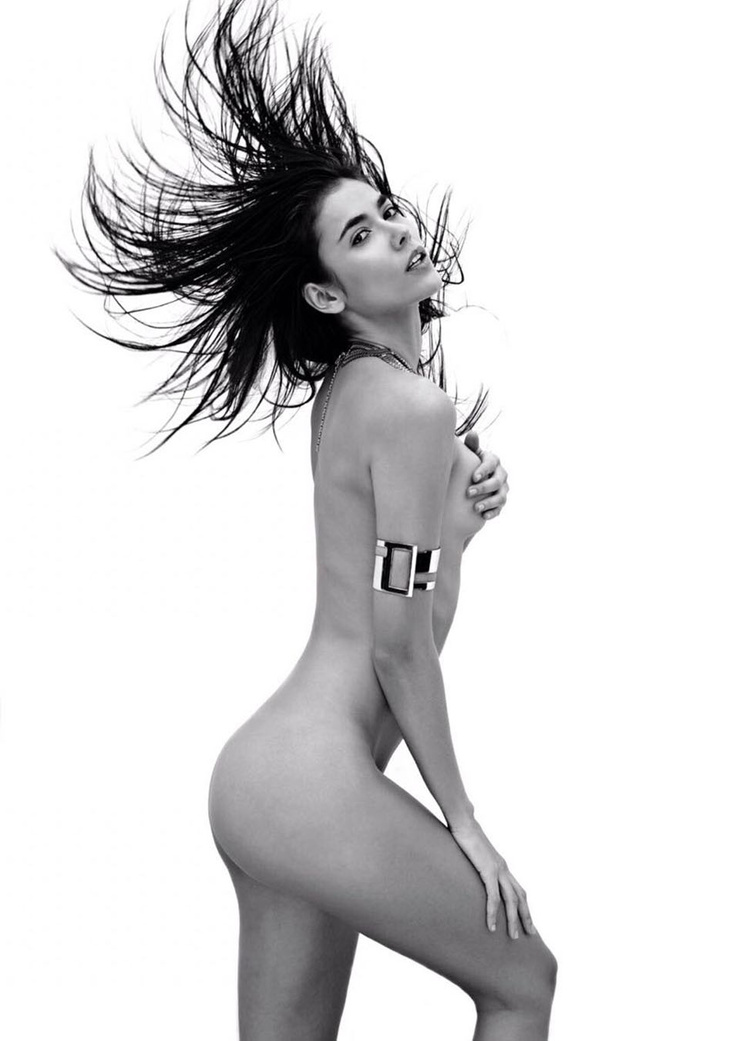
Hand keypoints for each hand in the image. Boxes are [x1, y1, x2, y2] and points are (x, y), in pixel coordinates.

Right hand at [449, 816, 535, 937]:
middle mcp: (504, 868)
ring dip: (513, 920)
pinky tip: (491, 925)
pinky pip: (493, 896)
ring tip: (513, 937)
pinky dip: (493, 913)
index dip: (524, 906)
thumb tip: (473, 871)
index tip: (528, 921)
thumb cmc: (465, 835)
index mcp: (502, 866)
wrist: (463, 821)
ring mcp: (497, 869)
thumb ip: (478, 864)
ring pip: (511, 900)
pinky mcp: (487, 870)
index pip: (518, 889)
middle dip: (526, 916)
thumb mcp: (475, 854)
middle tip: (531, 934)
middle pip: (521, 896)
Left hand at [463, 431, 508, 520]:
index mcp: (493, 460)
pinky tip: (483, 516)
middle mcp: (501, 474)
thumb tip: (472, 433)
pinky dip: (493, 512)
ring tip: (475, 508)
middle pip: (497, 482)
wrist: (471, 481)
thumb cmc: (468, 464)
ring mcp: (503, 489)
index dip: (483, 470)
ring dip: (489, 502)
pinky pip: (500, 509)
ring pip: (501, 497)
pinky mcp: (500, 502)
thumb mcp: (470, 455)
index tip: (473, 477)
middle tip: (468, 492)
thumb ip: (471, 446)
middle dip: (484, 487)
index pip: (491, 463)